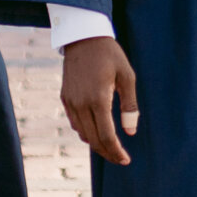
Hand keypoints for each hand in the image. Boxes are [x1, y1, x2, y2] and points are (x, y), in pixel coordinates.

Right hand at [61, 37, 139, 165]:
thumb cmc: (110, 55)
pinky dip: (86, 132)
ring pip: (82, 134)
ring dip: (96, 144)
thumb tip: (130, 132)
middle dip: (108, 153)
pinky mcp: (65, 98)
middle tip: (120, 158)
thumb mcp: (127, 76)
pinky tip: (97, 130)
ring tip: (111, 146)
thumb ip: (129, 105)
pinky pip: (75, 123)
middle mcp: (81, 104)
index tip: (126, 160)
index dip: (116, 152)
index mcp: (98, 99)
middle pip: (93, 140)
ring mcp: (70, 102)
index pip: (107, 137)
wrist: (83, 37)